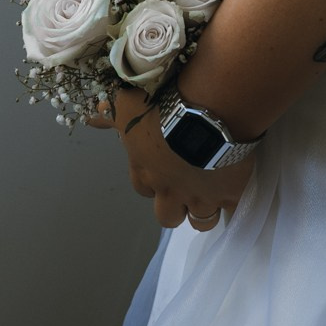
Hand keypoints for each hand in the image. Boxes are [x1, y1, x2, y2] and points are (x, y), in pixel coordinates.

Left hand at [88, 85, 254, 229]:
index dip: (151, 180)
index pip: (143, 188)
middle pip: (167, 216)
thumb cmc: (162, 105)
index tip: (161, 167)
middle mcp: (170, 190)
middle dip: (174, 206)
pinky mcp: (229, 195)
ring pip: (200, 220)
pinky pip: (232, 211)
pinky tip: (236, 193)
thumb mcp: (127, 104)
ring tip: (211, 194)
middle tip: (185, 186)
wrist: (206, 109)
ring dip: (202, 211)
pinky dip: (233, 204)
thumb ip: (109, 114)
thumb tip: (90, 118)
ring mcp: (200, 197)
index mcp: (146, 171)